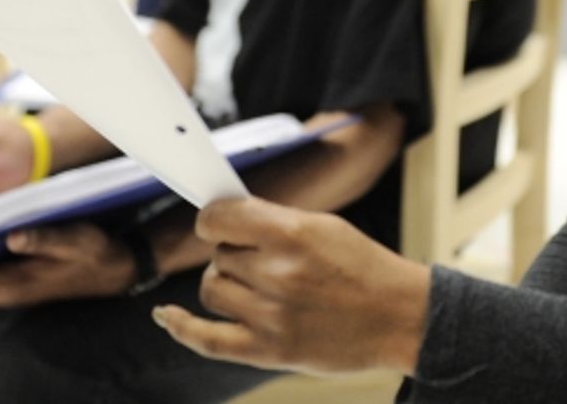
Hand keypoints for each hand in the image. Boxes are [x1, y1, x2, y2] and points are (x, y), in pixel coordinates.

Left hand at [153, 197, 430, 375]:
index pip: (219, 218)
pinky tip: (165, 316)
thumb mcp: (324, 227)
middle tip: (266, 262)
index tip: (216, 223)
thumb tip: (224, 216)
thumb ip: (273, 221)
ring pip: (212, 288)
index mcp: (293, 234)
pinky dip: (180, 326)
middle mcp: (279, 274)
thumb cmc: (363, 267)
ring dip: (226, 283)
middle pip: (219, 256)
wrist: (400, 317)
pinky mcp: (270, 350)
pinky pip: (207, 338)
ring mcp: (272, 315)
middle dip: (235, 254)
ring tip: (257, 287)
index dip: (213, 219)